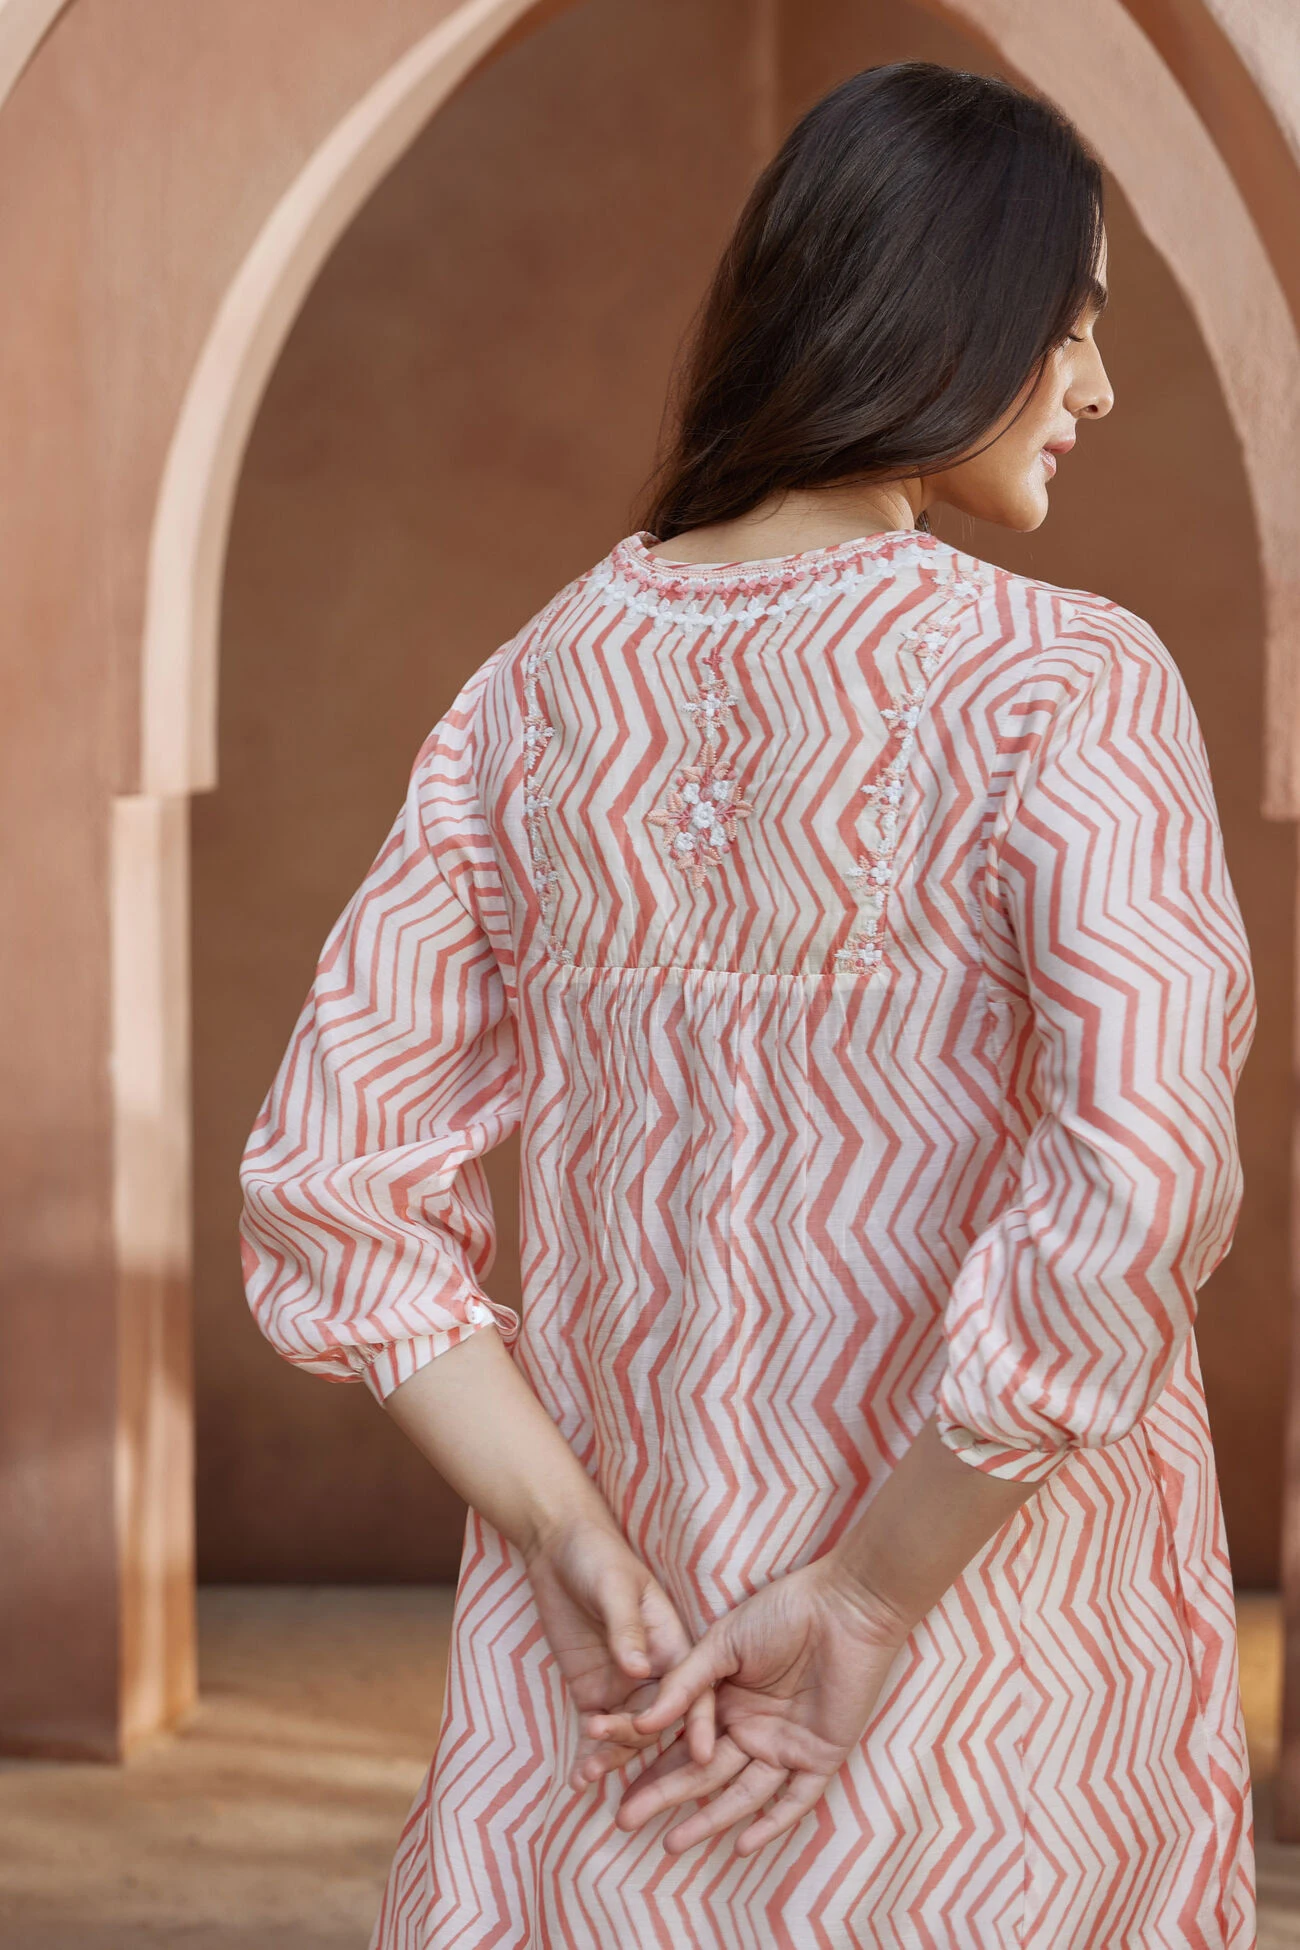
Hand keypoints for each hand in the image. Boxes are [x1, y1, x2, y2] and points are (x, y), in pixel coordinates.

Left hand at [522, 1514, 715, 1788]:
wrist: (557, 1548)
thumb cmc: (597, 1557)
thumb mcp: (614, 1587)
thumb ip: (625, 1628)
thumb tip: (637, 1670)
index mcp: (674, 1644)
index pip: (695, 1689)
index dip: (701, 1721)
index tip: (702, 1755)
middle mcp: (656, 1672)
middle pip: (660, 1720)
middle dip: (637, 1739)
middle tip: (604, 1736)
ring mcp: (624, 1686)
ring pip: (630, 1735)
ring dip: (612, 1756)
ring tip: (588, 1774)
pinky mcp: (594, 1693)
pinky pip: (598, 1733)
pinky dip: (590, 1757)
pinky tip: (578, 1781)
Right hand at [589, 1556, 909, 1855]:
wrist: (844, 1606)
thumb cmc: (783, 1612)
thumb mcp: (723, 1643)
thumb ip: (686, 1685)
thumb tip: (643, 1724)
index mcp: (726, 1700)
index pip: (681, 1740)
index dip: (647, 1762)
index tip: (609, 1778)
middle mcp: (751, 1728)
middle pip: (702, 1772)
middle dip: (664, 1796)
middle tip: (625, 1820)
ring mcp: (785, 1746)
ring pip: (741, 1793)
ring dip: (708, 1819)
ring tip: (671, 1843)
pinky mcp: (820, 1756)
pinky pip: (794, 1800)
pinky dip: (770, 1823)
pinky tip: (740, 1844)